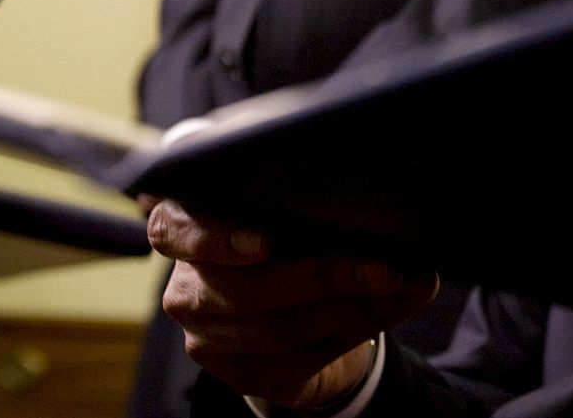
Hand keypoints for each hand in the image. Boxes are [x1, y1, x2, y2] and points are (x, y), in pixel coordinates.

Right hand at [147, 199, 435, 408]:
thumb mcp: (295, 205)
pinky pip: (300, 360)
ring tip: (398, 285)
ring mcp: (210, 339)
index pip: (174, 230)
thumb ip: (310, 197)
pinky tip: (394, 306)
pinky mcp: (244, 375)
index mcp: (185, 232)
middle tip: (384, 268)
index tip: (263, 244)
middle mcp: (188, 290)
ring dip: (350, 307)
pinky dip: (357, 330)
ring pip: (276, 330)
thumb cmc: (297, 234)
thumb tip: (374, 200)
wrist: (311, 306)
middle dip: (324, 277)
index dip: (213, 238)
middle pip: (244, 290)